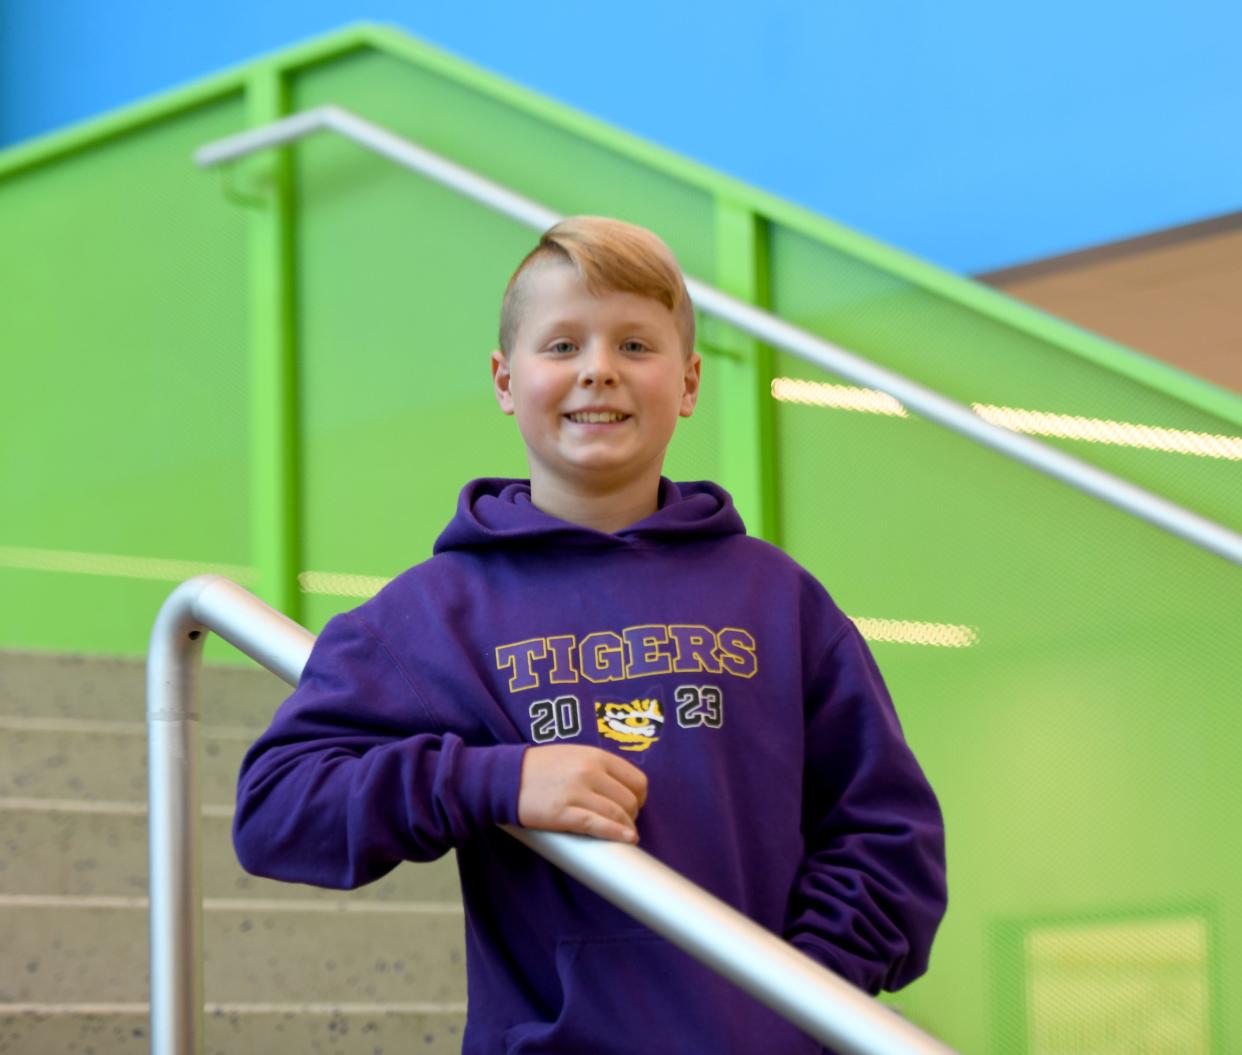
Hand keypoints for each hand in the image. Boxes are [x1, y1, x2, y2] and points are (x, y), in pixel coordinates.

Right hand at [517, 744, 647, 842]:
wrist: (506, 777)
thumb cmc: (540, 767)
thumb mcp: (574, 755)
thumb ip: (598, 766)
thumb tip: (622, 788)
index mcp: (595, 756)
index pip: (636, 779)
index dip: (640, 797)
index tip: (634, 806)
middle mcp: (589, 771)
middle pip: (629, 800)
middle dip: (632, 815)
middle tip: (624, 822)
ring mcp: (576, 792)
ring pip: (617, 814)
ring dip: (626, 827)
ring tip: (624, 834)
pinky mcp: (562, 813)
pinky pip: (597, 824)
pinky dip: (616, 833)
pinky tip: (627, 839)